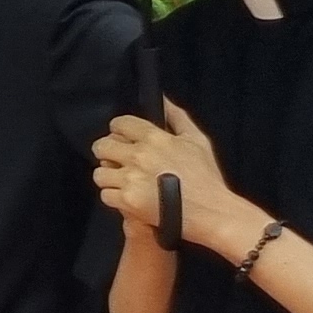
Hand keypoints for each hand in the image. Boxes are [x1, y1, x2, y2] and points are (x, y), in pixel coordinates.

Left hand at [94, 104, 246, 252]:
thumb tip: (163, 99)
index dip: (118, 130)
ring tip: (123, 181)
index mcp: (155, 138)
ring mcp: (132, 179)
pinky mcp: (128, 200)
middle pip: (102, 146)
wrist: (212, 212)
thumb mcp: (197, 141)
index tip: (122, 138)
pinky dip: (114, 198)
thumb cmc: (206, 178)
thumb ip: (177, 118)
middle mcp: (139, 156)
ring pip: (100, 172)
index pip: (120, 124)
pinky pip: (105, 195)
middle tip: (118, 161)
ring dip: (109, 177)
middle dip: (107, 152)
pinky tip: (128, 198)